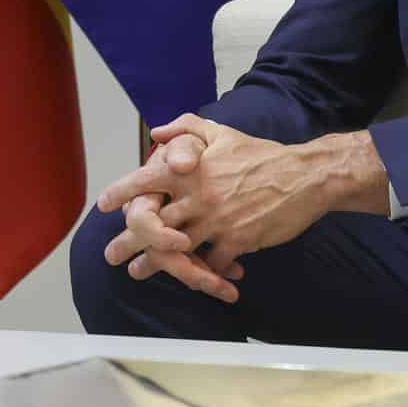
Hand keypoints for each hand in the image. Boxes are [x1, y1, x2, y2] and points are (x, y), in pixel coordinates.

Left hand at [98, 116, 382, 297]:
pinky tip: (192, 277)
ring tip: (138, 272)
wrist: (304, 177)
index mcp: (190, 169)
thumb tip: (155, 132)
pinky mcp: (237, 241)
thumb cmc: (261, 154)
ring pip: (174, 249)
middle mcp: (197, 195)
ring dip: (154, 264)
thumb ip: (185, 129)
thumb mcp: (221, 132)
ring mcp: (216, 220)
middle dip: (128, 241)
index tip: (103, 205)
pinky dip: (201, 271)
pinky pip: (210, 262)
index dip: (121, 192)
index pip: (145, 180)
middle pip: (153, 223)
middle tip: (112, 254)